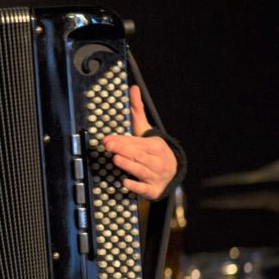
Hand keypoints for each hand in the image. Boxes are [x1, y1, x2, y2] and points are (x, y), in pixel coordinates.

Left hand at [101, 85, 176, 200]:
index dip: (121, 140)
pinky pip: (144, 188)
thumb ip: (137, 110)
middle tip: (108, 146)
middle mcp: (157, 160)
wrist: (171, 173)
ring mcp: (156, 176)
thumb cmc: (152, 150)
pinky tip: (125, 182)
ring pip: (141, 170)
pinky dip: (135, 186)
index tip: (106, 139)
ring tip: (116, 159)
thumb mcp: (146, 130)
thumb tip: (133, 87)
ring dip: (129, 165)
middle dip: (123, 150)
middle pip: (138, 155)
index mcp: (155, 145)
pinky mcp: (153, 190)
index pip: (136, 142)